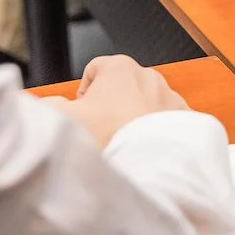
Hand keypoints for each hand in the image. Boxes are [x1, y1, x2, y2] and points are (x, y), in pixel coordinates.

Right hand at [58, 54, 188, 147]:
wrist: (150, 166)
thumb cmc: (109, 138)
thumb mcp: (63, 119)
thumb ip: (48, 105)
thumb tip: (47, 106)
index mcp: (119, 67)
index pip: (94, 70)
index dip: (83, 95)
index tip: (83, 115)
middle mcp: (149, 75)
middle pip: (120, 88)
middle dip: (110, 108)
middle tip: (101, 134)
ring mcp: (170, 96)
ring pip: (144, 105)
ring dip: (134, 120)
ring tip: (124, 145)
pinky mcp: (186, 119)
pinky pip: (166, 122)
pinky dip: (156, 133)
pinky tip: (145, 151)